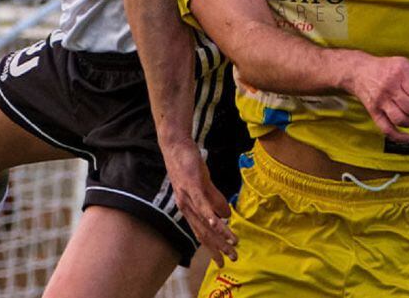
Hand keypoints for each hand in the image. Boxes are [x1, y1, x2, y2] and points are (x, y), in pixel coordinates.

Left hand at [161, 137, 236, 265]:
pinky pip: (202, 203)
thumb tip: (227, 215)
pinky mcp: (192, 186)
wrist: (176, 146)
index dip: (212, 248)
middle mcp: (186, 207)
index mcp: (189, 209)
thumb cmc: (189, 165)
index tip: (221, 261)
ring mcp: (188, 197)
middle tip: (232, 257)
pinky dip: (210, 214)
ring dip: (219, 233)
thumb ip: (215, 200)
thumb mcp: (204, 184)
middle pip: (204, 232)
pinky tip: (218, 222)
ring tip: (232, 243)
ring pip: (205, 221)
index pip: (201, 233)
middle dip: (218, 247)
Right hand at [345, 54, 408, 143]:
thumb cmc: (387, 68)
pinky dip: (399, 138)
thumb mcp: (405, 65)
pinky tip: (408, 138)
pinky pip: (387, 129)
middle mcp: (390, 87)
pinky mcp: (373, 111)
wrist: (359, 71)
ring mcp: (380, 100)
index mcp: (400, 73)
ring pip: (401, 120)